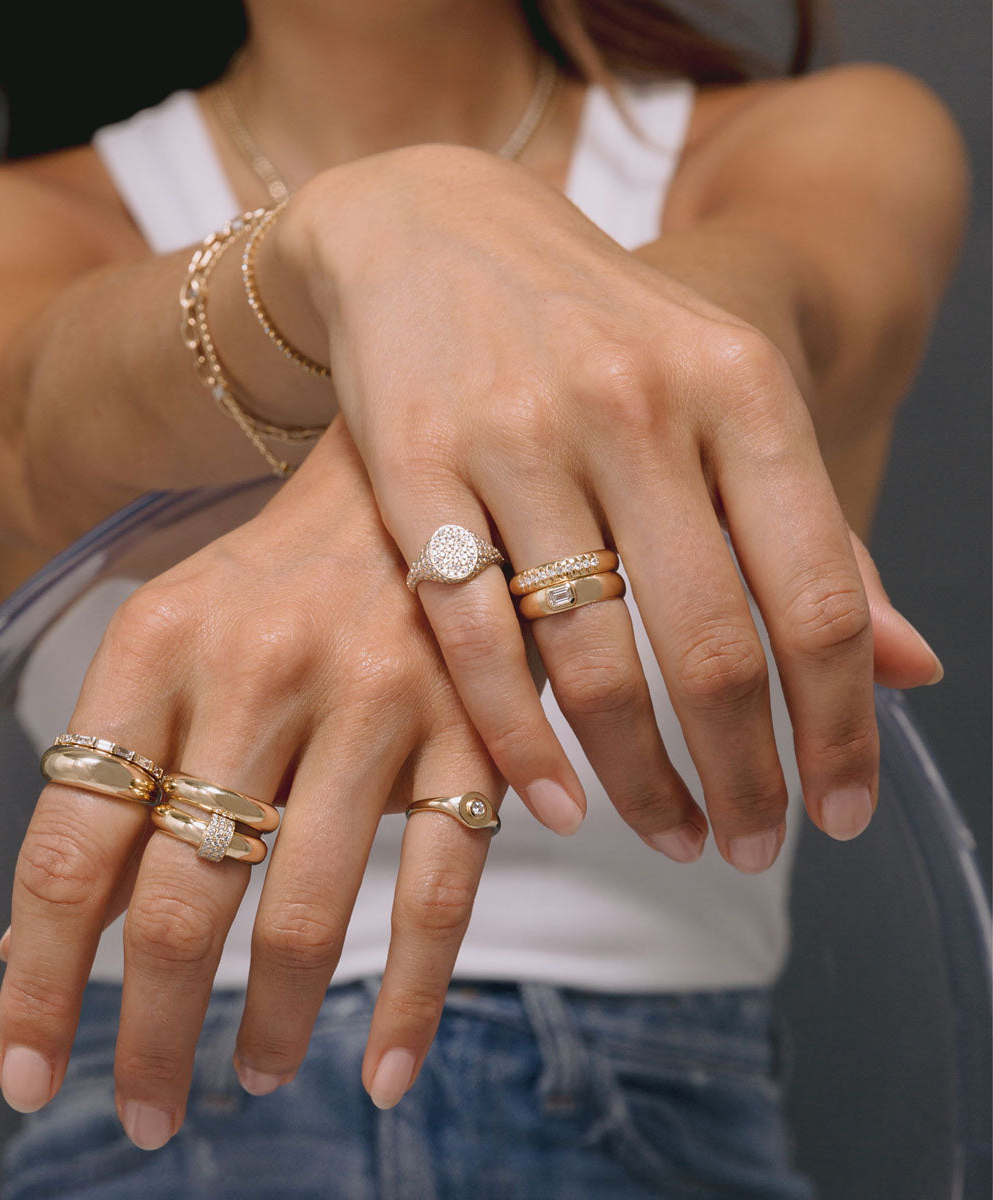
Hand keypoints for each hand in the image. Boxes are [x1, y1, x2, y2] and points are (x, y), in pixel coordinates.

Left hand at [0, 422, 500, 1144]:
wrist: (402, 476)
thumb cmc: (269, 578)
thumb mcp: (167, 643)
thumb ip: (112, 779)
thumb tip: (44, 943)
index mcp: (157, 645)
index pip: (68, 844)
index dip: (36, 979)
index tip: (27, 1071)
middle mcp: (259, 669)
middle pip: (180, 896)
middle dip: (148, 1031)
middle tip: (141, 1110)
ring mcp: (374, 697)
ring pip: (305, 908)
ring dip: (271, 1023)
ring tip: (252, 1076)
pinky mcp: (473, 727)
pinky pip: (442, 890)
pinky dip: (413, 997)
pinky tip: (387, 1070)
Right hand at [272, 146, 939, 868]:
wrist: (435, 230)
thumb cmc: (597, 330)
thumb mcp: (721, 397)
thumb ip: (810, 531)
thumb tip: (914, 669)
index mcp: (735, 385)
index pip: (818, 590)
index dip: (842, 720)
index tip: (842, 810)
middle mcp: (633, 405)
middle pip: (711, 641)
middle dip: (746, 773)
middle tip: (753, 848)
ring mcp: (516, 436)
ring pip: (591, 655)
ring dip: (640, 775)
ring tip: (671, 836)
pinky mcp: (413, 467)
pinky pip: (474, 634)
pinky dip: (518, 738)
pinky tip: (555, 802)